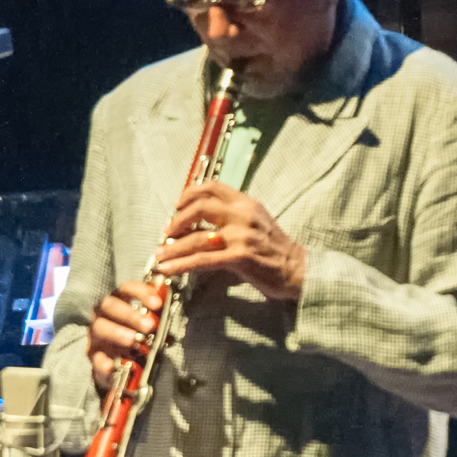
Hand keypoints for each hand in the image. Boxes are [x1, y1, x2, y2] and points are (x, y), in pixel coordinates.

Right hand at [87, 280, 163, 389]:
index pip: (126, 288)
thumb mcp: (151, 326)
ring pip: (100, 327)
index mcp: (119, 301)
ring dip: (118, 333)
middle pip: (110, 305)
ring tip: (134, 341)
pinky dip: (103, 362)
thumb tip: (170, 325)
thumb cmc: (138, 336)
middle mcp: (104, 313)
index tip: (157, 304)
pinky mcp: (93, 355)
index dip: (141, 293)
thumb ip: (160, 320)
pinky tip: (111, 366)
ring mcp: (96, 334)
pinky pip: (96, 357)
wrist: (123, 364)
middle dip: (130, 315)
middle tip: (149, 326)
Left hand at [154, 181, 305, 300]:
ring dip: (173, 248)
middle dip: (177, 220)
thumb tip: (197, 222)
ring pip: (196, 238)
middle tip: (167, 232)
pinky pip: (202, 260)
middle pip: (199, 208)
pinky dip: (181, 265)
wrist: (296, 268)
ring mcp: (241, 236)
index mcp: (245, 202)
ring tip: (160, 255)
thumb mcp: (254, 221)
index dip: (188, 194)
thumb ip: (230, 216)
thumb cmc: (273, 248)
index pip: (211, 187)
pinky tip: (168, 269)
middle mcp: (242, 215)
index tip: (176, 205)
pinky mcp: (239, 257)